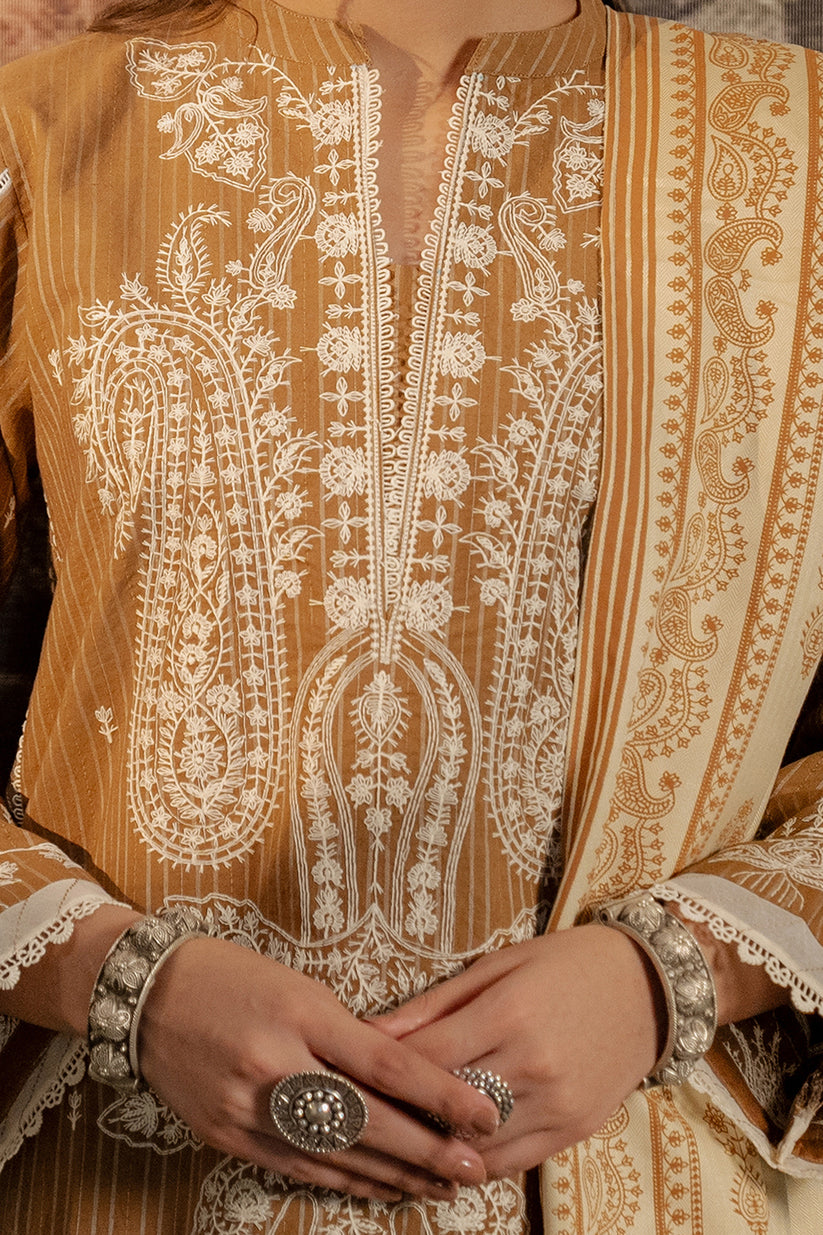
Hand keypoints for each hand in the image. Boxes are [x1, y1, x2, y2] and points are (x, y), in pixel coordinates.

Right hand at [137, 936, 497, 1200]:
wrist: (145, 995)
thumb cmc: (231, 976)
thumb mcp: (297, 985)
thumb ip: (346, 1033)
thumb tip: (401, 1077)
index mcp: (301, 1013)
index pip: (386, 1063)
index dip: (440, 1094)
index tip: (483, 1113)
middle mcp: (276, 1065)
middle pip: (366, 1120)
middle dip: (426, 1151)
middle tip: (473, 1168)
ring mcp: (248, 1108)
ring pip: (335, 1154)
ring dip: (393, 1175)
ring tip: (440, 1186)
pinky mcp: (228, 1137)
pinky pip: (298, 1167)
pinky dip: (344, 1179)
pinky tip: (379, 1187)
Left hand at [372, 924, 662, 1177]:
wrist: (648, 987)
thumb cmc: (566, 964)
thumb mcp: (498, 964)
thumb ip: (434, 1003)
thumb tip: (372, 1031)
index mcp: (509, 1014)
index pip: (425, 1059)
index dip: (381, 1070)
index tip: (349, 1070)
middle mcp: (532, 1066)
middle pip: (443, 1107)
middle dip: (398, 1110)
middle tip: (362, 1107)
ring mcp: (556, 1104)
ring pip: (472, 1145)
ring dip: (432, 1144)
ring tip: (397, 1134)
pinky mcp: (573, 1130)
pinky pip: (509, 1163)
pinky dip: (473, 1161)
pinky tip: (447, 1150)